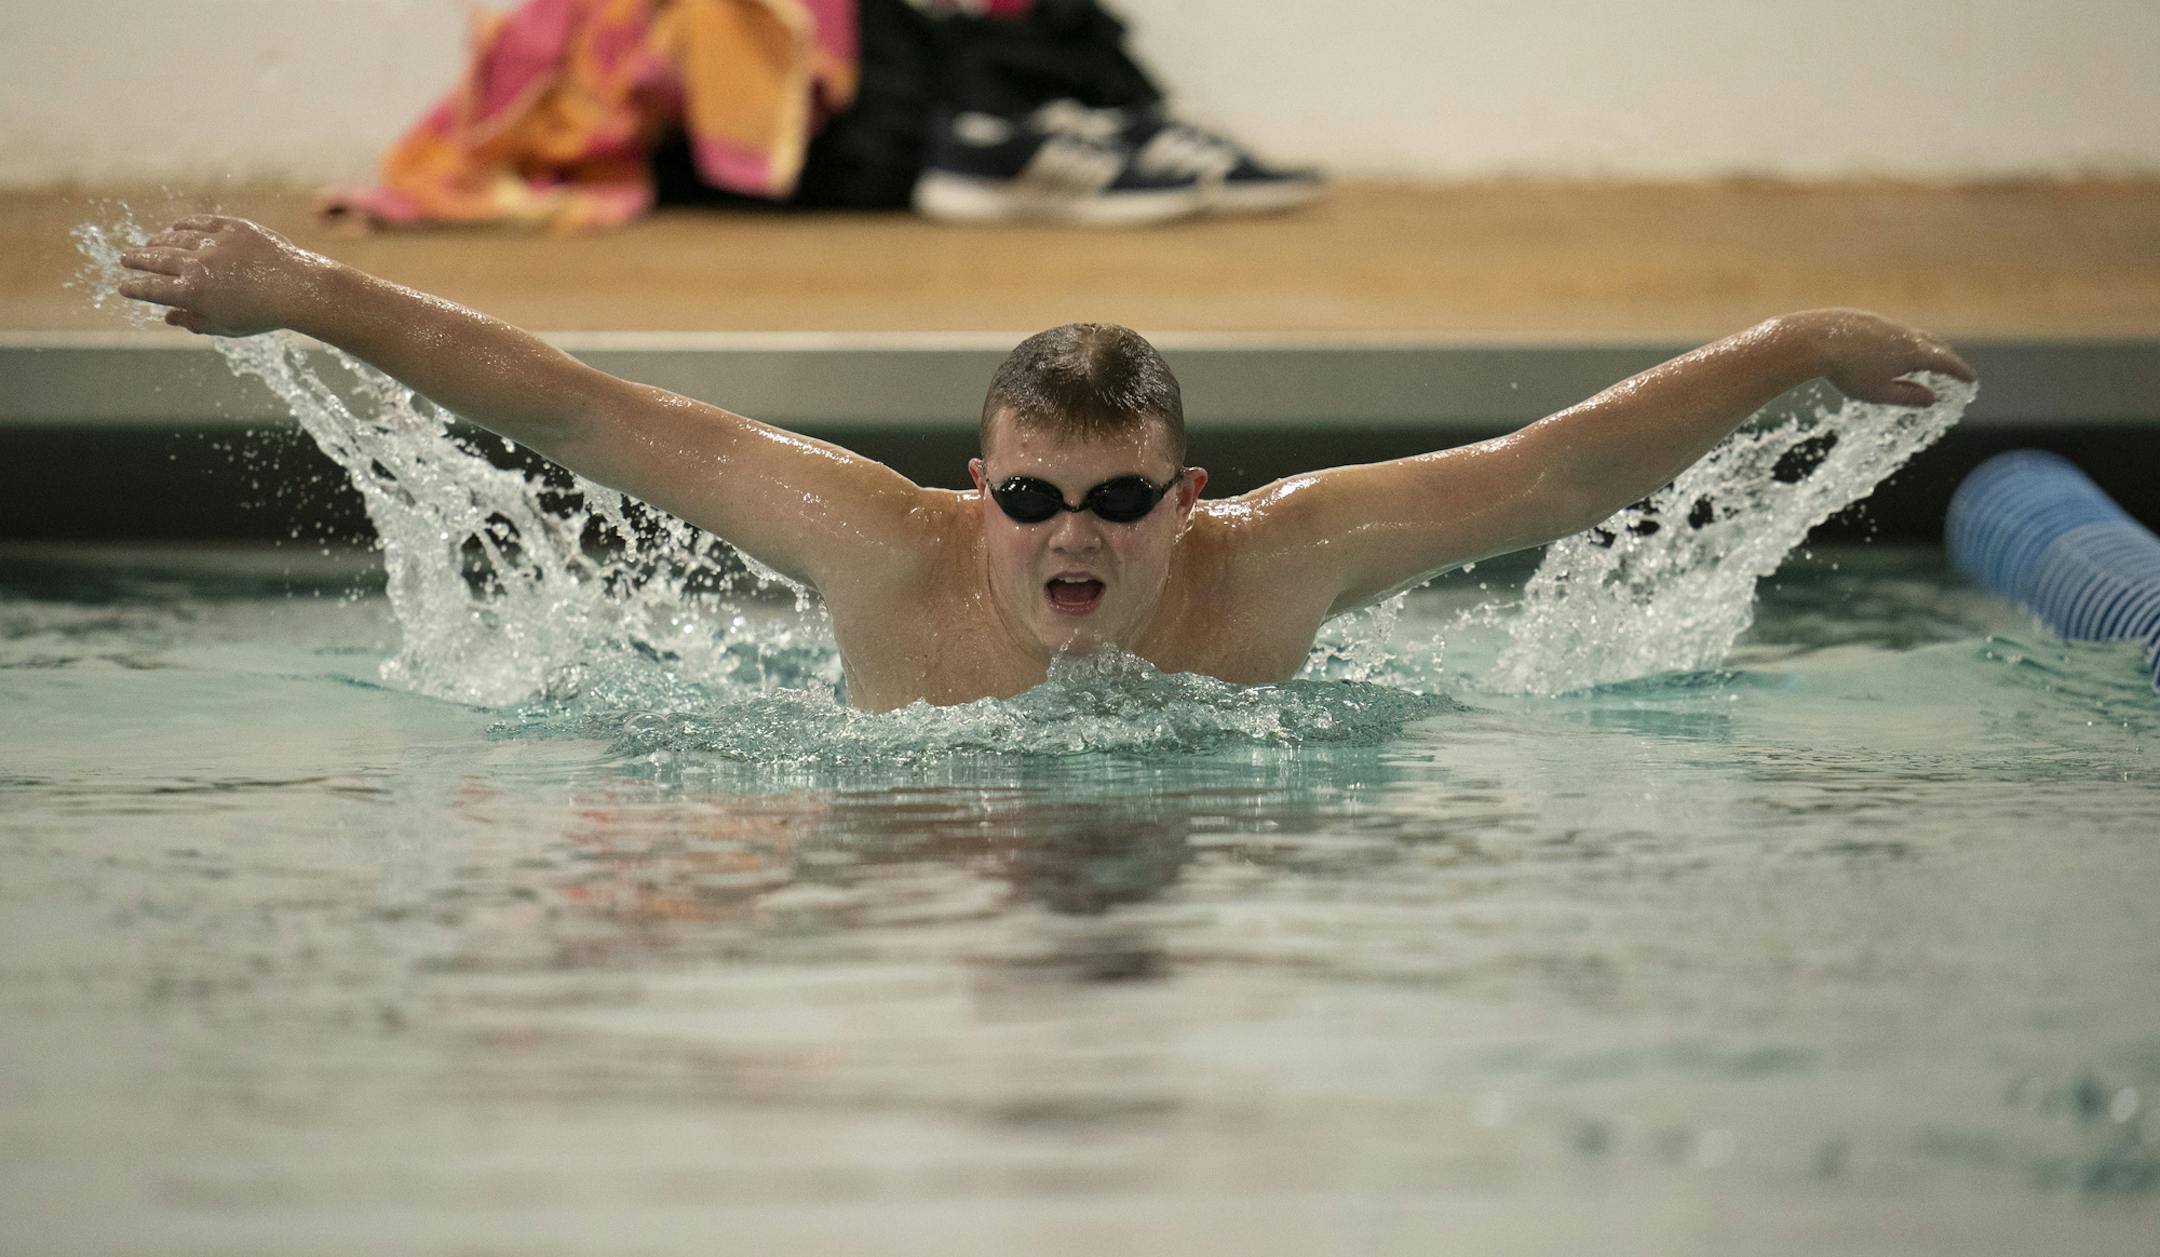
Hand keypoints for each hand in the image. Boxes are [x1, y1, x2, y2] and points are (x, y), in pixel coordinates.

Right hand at [117, 215, 331, 336]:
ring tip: (149, 244)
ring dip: (158, 241)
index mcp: (192, 293)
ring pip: (175, 238)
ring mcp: (214, 243)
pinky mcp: (232, 227)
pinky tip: (175, 228)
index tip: (123, 287)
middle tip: (125, 258)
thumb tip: (168, 317)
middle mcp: (197, 265)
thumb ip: (194, 322)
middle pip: (157, 259)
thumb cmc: (264, 314)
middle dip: (137, 259)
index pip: (152, 289)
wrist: (299, 289)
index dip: (134, 288)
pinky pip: (200, 222)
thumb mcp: (226, 328)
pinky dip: (183, 225)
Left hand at [1788, 308, 1975, 406]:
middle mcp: (1904, 333)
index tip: (1971, 380)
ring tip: (1924, 356)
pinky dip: (1900, 340)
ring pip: (1911, 334)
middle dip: (1946, 356)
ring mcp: (1885, 323)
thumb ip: (1907, 396)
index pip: (1946, 362)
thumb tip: (1932, 399)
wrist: (1815, 341)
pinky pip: (1890, 330)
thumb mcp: (1879, 393)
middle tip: (1953, 367)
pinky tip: (1889, 347)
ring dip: (1923, 346)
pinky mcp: (1866, 318)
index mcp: (1913, 353)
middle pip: (1933, 344)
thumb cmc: (1847, 372)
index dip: (1960, 372)